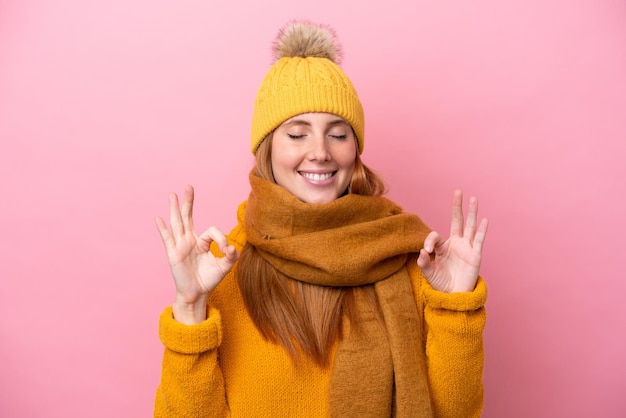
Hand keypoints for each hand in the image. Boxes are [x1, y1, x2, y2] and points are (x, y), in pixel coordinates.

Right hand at [155, 185, 237, 323]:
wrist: (197, 294)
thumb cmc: (209, 280)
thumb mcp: (225, 267)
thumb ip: (231, 256)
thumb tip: (232, 247)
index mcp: (202, 242)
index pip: (211, 230)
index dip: (221, 238)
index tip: (227, 250)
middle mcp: (190, 241)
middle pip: (188, 217)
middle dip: (188, 202)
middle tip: (189, 186)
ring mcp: (180, 246)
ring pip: (177, 223)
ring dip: (174, 208)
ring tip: (172, 194)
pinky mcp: (173, 255)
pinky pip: (168, 239)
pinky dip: (163, 229)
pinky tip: (158, 218)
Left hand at [417, 190, 487, 292]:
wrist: (454, 296)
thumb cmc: (441, 284)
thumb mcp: (428, 273)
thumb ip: (424, 263)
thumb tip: (421, 252)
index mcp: (442, 247)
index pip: (435, 237)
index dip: (429, 241)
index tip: (426, 252)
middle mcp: (455, 244)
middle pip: (456, 221)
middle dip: (456, 207)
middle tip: (457, 191)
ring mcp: (466, 248)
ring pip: (469, 226)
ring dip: (471, 212)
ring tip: (473, 198)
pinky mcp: (475, 255)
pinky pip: (478, 240)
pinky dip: (481, 230)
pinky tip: (484, 220)